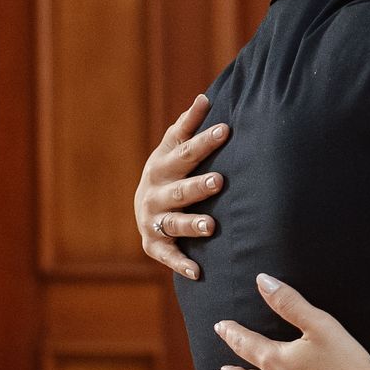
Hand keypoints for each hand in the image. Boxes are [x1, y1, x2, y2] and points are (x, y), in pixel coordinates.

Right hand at [134, 95, 229, 279]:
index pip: (185, 152)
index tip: (226, 130)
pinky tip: (198, 271)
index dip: (204, 141)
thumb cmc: (168, 172)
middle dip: (198, 186)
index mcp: (161, 167)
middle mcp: (155, 194)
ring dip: (191, 225)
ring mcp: (153, 221)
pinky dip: (181, 264)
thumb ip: (187, 126)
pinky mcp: (154, 244)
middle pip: (180, 190)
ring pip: (174, 223)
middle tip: (219, 181)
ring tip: (211, 226)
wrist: (144, 208)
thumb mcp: (170, 148)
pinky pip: (168, 255)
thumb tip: (205, 97)